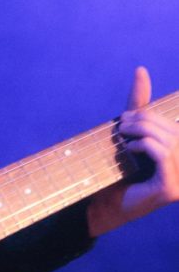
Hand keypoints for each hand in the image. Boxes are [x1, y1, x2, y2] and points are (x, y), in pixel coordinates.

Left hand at [87, 66, 178, 236]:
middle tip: (120, 126)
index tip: (127, 117)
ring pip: (168, 140)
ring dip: (140, 131)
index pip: (172, 123)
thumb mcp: (130, 130)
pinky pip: (163, 155)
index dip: (149, 115)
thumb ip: (139, 104)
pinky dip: (143, 145)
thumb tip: (141, 69)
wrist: (100, 202)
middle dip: (143, 120)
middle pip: (171, 129)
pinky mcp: (171, 189)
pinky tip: (129, 149)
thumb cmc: (115, 166)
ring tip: (122, 136)